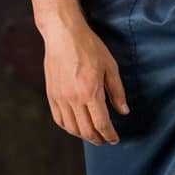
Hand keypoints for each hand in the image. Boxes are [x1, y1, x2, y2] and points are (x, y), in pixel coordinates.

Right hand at [41, 22, 129, 144]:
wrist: (63, 34)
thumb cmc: (89, 47)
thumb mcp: (110, 67)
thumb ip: (117, 92)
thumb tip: (123, 111)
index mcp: (91, 92)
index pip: (101, 124)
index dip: (109, 135)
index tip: (115, 139)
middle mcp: (74, 98)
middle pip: (86, 130)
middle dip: (98, 139)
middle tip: (105, 140)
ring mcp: (60, 97)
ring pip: (71, 128)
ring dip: (83, 136)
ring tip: (92, 135)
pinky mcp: (51, 94)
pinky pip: (59, 119)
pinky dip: (68, 127)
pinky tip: (75, 126)